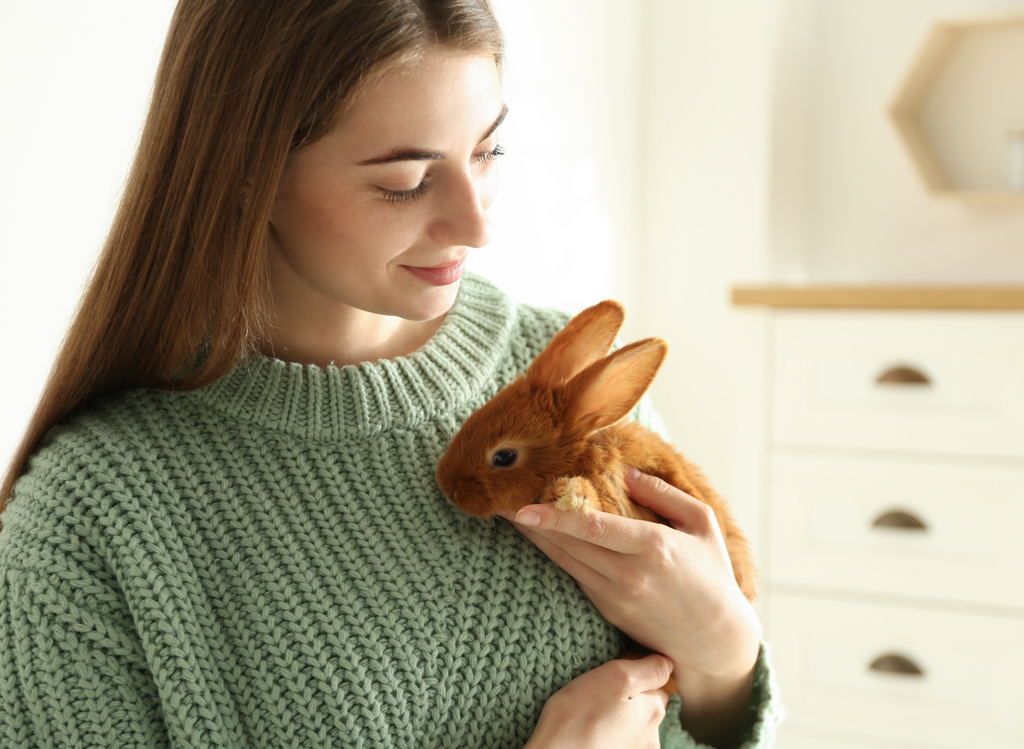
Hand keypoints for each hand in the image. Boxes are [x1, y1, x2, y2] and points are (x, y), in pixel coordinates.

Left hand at [506, 468, 760, 744]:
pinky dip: (553, 553)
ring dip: (534, 538)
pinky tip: (537, 535)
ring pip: (564, 560)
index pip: (593, 528)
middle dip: (530, 522)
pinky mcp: (607, 609)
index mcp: (653, 547)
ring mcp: (615, 596)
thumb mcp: (701, 523)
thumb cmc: (712, 574)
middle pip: (568, 544)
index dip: (554, 517)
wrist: (715, 639)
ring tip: (507, 513)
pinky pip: (573, 574)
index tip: (522, 506)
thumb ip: (662, 494)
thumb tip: (625, 471)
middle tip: (498, 498)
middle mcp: (629, 574)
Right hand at [524, 655, 671, 748]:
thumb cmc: (579, 715)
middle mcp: (652, 735)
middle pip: (646, 704)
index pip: (656, 681)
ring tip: (592, 715)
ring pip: (632, 724)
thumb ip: (649, 669)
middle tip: (599, 695)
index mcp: (654, 709)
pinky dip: (610, 734)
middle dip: (628, 697)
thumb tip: (668, 663)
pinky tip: (593, 732)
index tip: (611, 675)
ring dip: (618, 718)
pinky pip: (620, 740)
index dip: (633, 672)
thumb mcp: (615, 676)